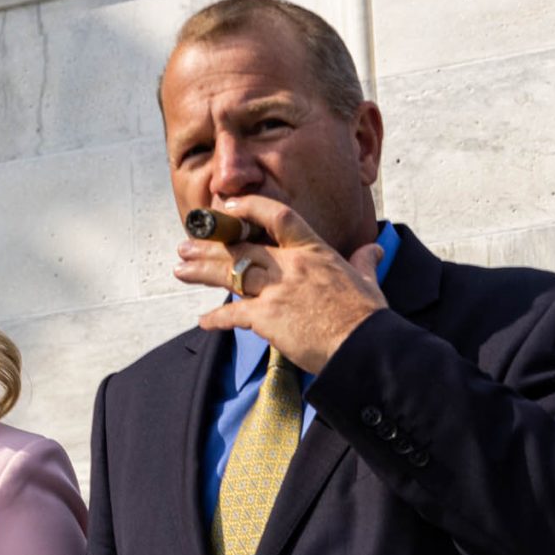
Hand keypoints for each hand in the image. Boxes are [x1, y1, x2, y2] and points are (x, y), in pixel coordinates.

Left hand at [174, 195, 386, 372]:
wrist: (364, 347)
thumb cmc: (368, 317)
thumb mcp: (368, 282)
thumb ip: (364, 262)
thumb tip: (374, 250)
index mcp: (314, 251)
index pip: (277, 216)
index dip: (249, 208)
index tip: (228, 208)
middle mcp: (290, 265)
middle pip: (241, 247)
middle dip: (210, 246)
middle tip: (186, 246)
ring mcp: (276, 291)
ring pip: (231, 274)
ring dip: (202, 272)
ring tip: (180, 269)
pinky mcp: (267, 319)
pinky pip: (233, 315)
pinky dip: (216, 318)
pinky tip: (204, 321)